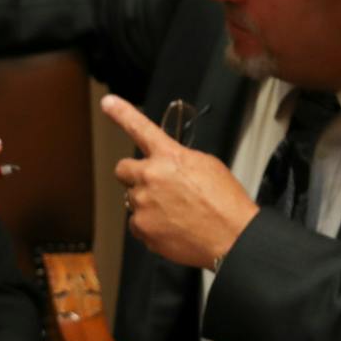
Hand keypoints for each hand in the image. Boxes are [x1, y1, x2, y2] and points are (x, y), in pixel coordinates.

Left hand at [101, 94, 257, 269]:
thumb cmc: (225, 203)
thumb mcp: (207, 165)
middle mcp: (151, 177)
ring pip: (132, 199)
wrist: (231, 237)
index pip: (139, 127)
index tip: (108, 103)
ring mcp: (144, 204)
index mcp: (169, 157)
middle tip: (155, 186)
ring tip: (174, 212)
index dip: (121, 112)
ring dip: (147, 202)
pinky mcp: (142, 228)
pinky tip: (171, 227)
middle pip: (123, 170)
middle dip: (136, 175)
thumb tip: (168, 165)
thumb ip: (179, 159)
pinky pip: (137, 224)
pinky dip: (150, 226)